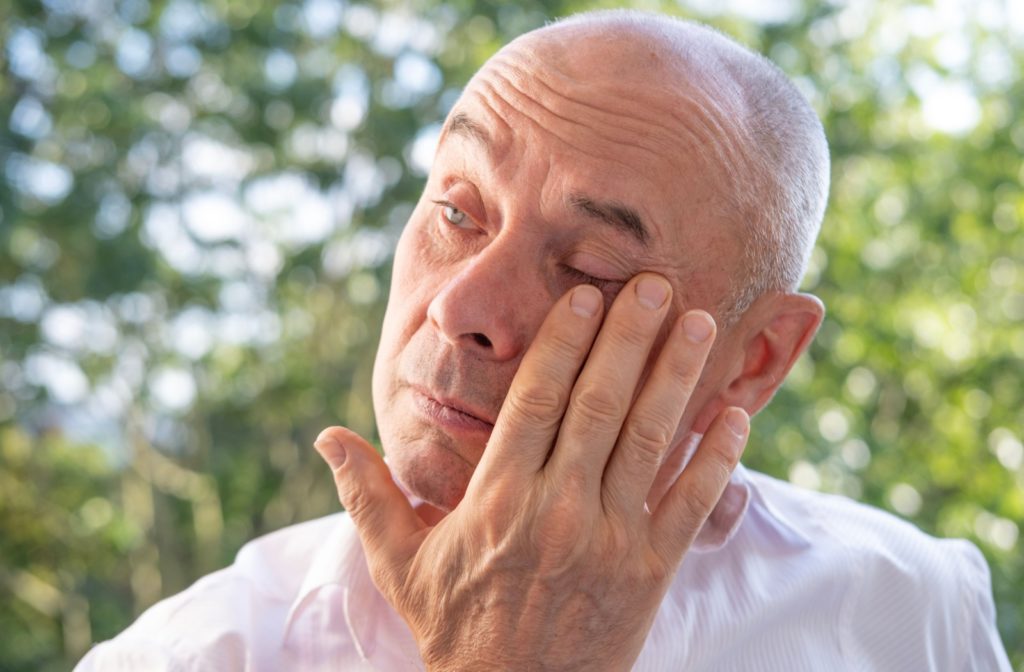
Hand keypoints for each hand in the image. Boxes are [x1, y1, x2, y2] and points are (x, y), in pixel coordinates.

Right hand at [315, 273, 747, 670]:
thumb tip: (325, 436)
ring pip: (649, 441)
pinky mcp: (652, 570)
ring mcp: (611, 541)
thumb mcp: (399, 563)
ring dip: (676, 377)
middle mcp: (557, 512)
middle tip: (655, 283)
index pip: (535, 403)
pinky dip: (716, 457)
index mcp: (497, 501)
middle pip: (599, 406)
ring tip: (701, 323)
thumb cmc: (454, 628)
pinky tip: (734, 413)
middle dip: (628, 339)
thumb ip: (368, 494)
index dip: (562, 343)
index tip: (583, 296)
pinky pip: (691, 503)